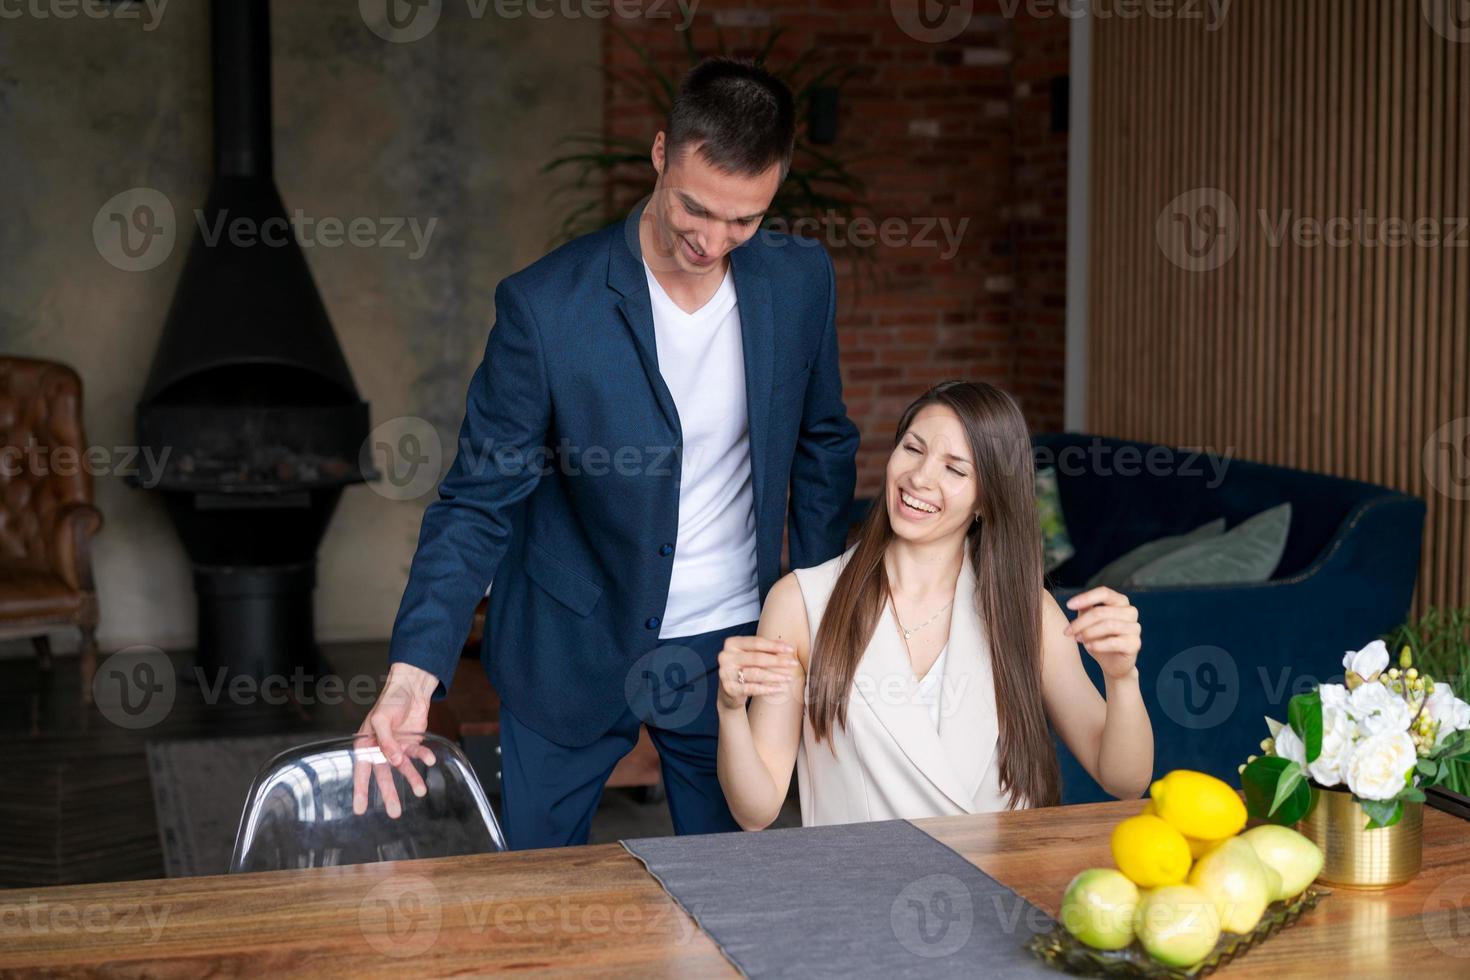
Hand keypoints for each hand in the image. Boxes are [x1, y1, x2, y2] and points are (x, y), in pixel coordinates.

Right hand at [352, 662, 439, 818]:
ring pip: (403, 767)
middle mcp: (381, 749)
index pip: (361, 770)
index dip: (360, 789)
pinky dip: (424, 756)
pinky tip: (431, 759)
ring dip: (412, 779)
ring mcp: (397, 747)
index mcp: (366, 743)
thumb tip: (393, 761)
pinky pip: (418, 753)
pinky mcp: (412, 743)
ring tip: (420, 791)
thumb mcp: (381, 718)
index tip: (359, 809)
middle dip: (389, 793)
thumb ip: (386, 740)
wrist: (410, 688)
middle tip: (394, 813)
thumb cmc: (389, 701)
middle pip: (383, 774)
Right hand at [717, 636, 801, 710]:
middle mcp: (726, 657)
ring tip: (788, 678)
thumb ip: (765, 649)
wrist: (729, 692)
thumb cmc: (744, 669)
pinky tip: (780, 688)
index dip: (774, 646)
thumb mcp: (751, 655)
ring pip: (755, 673)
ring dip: (775, 676)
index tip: (790, 649)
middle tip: (793, 663)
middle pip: (757, 658)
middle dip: (777, 661)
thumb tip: (786, 645)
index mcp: (731, 643)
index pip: (756, 642)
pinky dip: (768, 688)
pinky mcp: (729, 688)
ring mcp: (725, 673)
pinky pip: (752, 688)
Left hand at [1064, 587, 1141, 680]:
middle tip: (1068, 631)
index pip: (1104, 593)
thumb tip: (1074, 603)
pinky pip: (1114, 642)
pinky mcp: (1135, 644)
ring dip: (1088, 633)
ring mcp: (1135, 628)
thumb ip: (1085, 609)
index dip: (1086, 598)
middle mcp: (1130, 611)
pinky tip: (1089, 647)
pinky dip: (1098, 644)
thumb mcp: (1089, 621)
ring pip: (1108, 625)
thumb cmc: (1100, 638)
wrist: (1112, 663)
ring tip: (1077, 638)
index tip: (1068, 605)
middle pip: (1102, 611)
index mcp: (1120, 601)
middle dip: (1081, 622)